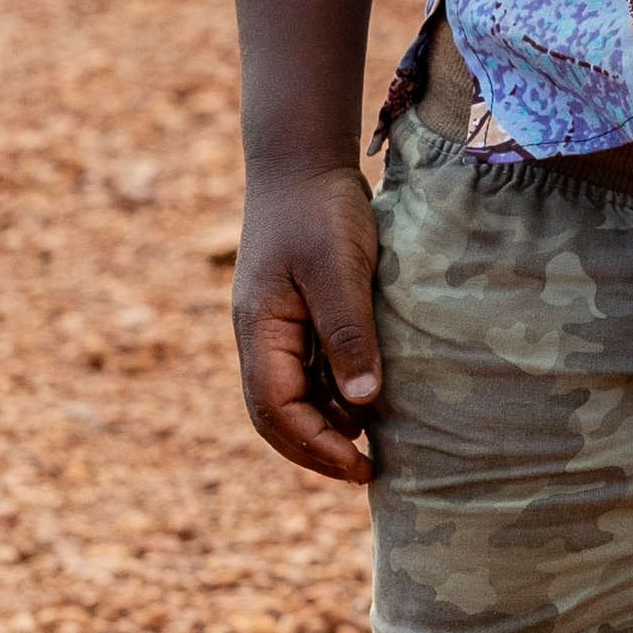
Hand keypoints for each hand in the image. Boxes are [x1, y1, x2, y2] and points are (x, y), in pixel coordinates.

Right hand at [232, 160, 383, 482]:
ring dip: (325, 424)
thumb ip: (349, 335)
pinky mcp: (295, 315)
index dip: (316, 447)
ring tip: (372, 441)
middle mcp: (260, 337)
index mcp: (260, 331)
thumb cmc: (319, 211)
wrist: (303, 160)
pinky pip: (307, 370)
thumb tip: (363, 406)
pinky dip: (332, 394)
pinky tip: (367, 398)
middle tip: (365, 472)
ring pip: (292, 396)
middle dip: (316, 449)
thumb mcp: (339, 271)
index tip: (360, 467)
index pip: (276, 411)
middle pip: (276, 415)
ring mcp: (274, 327)